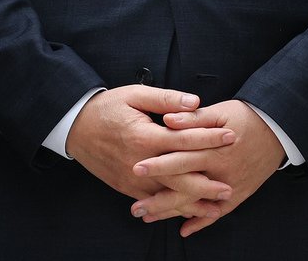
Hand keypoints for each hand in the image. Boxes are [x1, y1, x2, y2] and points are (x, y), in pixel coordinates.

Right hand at [65, 86, 236, 200]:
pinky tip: (186, 212)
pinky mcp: (126, 188)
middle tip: (229, 187)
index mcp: (144, 136)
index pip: (184, 139)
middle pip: (179, 176)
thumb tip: (194, 102)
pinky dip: (171, 208)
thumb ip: (166, 99)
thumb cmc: (107, 108)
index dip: (209, 139)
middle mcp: (139, 162)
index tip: (231, 137)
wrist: (76, 128)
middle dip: (206, 184)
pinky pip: (152, 201)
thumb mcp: (135, 95)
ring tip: (215, 208)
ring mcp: (132, 179)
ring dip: (191, 202)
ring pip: (167, 195)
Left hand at [130, 100, 284, 235]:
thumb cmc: (244, 116)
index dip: (158, 164)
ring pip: (197, 203)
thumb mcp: (219, 111)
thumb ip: (193, 118)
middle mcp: (221, 170)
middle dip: (159, 199)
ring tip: (148, 218)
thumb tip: (168, 121)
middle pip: (185, 187)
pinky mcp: (239, 193)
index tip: (136, 170)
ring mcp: (230, 185)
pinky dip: (201, 222)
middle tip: (135, 208)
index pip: (181, 157)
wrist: (277, 129)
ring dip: (172, 212)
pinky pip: (219, 213)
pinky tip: (184, 229)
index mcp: (214, 148)